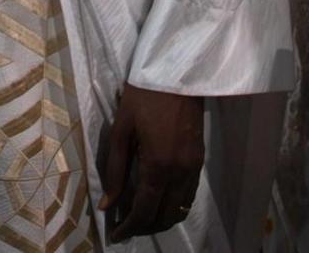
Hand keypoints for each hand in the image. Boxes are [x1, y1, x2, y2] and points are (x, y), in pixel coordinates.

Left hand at [99, 84, 206, 241]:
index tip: (115, 235)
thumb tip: (107, 205)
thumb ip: (115, 169)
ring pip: (179, 209)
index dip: (128, 228)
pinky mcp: (200, 160)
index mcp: (157, 165)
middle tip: (124, 227)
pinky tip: (158, 200)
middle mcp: (180, 172)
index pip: (144, 211)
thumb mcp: (121, 129)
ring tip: (138, 217)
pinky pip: (188, 195)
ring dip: (159, 219)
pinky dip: (173, 205)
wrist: (177, 72)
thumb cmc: (143, 96)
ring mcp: (194, 167)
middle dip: (143, 227)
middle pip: (164, 216)